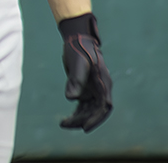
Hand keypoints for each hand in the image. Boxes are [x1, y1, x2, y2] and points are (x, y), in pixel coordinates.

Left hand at [59, 13, 112, 131]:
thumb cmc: (80, 49)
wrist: (77, 40)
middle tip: (66, 124)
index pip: (104, 106)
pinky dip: (76, 113)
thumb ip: (76, 80)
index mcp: (103, 83)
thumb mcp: (78, 63)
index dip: (96, 118)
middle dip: (82, 120)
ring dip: (78, 118)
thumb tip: (71, 98)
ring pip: (88, 110)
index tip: (85, 127)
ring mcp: (93, 90)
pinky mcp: (85, 90)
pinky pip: (82, 106)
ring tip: (63, 124)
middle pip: (95, 111)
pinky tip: (66, 119)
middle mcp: (100, 89)